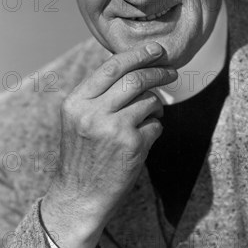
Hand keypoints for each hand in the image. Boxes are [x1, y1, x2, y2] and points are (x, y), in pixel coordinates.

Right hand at [41, 41, 176, 247]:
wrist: (79, 197)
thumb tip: (130, 66)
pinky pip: (156, 125)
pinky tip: (144, 137)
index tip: (156, 50)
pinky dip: (155, 127)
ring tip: (152, 114)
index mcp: (76, 102)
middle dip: (158, 72)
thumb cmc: (83, 155)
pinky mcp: (132, 146)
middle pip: (135, 79)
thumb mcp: (78, 119)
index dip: (137, 54)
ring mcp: (113, 129)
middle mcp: (93, 112)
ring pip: (149, 101)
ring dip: (157, 105)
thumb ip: (98, 94)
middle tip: (171, 72)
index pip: (111, 67)